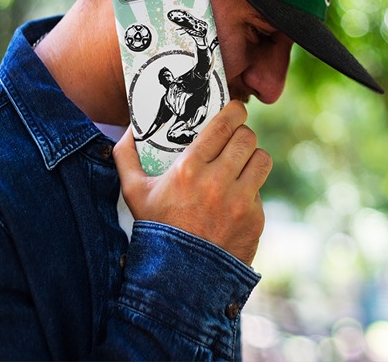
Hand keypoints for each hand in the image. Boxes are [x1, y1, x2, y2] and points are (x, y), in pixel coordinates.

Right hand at [113, 101, 270, 265]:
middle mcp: (218, 182)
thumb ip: (126, 156)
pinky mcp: (255, 219)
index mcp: (189, 169)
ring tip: (241, 164)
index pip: (224, 125)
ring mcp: (240, 201)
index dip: (234, 111)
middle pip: (247, 138)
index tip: (235, 109)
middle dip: (242, 134)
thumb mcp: (133, 192)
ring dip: (252, 158)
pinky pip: (260, 190)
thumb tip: (129, 129)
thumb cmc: (156, 229)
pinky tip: (234, 199)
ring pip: (262, 159)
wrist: (179, 278)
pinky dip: (250, 191)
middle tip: (235, 139)